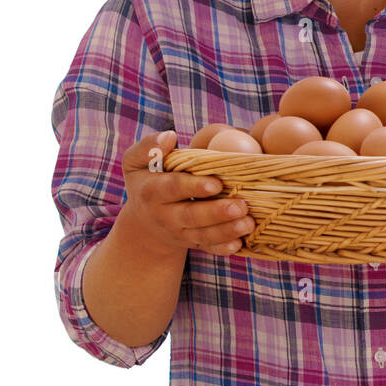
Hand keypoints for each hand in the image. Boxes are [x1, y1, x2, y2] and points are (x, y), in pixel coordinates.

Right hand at [113, 130, 254, 257]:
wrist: (143, 220)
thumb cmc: (147, 180)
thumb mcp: (137, 162)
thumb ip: (149, 147)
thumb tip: (169, 136)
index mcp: (151, 192)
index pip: (172, 188)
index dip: (193, 187)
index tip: (216, 184)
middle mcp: (164, 215)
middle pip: (191, 216)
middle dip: (216, 213)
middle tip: (241, 206)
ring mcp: (179, 232)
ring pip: (203, 235)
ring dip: (227, 230)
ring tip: (248, 223)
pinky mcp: (192, 243)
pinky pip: (207, 248)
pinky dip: (222, 249)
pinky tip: (239, 244)